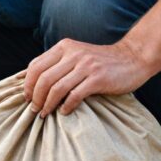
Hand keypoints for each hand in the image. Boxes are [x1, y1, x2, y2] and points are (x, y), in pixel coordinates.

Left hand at [21, 37, 150, 117]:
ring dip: (47, 104)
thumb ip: (57, 63)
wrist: (133, 57)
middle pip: (43, 78)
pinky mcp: (98, 78)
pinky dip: (66, 106)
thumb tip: (29, 78)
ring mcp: (86, 65)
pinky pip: (74, 95)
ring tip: (45, 113)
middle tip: (35, 110)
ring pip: (56, 88)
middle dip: (35, 97)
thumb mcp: (76, 54)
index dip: (27, 84)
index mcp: (64, 47)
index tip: (27, 98)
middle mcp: (73, 54)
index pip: (36, 65)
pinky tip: (64, 112)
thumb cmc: (102, 61)